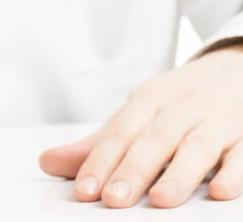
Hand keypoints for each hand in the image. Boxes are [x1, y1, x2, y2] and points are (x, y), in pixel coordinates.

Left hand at [39, 45, 242, 207]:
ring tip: (160, 201)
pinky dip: (233, 171)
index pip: (120, 131)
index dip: (100, 160)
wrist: (231, 69)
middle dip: (133, 169)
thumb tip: (47, 162)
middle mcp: (179, 107)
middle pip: (154, 139)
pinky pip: (241, 153)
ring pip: (197, 146)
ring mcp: (215, 119)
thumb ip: (97, 144)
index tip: (84, 189)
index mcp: (148, 100)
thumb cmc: (175, 101)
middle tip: (113, 200)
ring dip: (179, 173)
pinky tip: (221, 191)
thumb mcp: (137, 113)